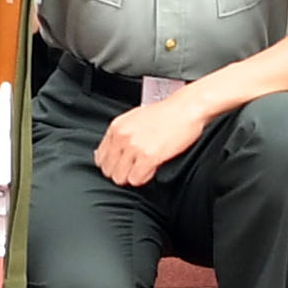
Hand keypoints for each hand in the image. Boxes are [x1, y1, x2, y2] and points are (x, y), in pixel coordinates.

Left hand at [94, 82, 208, 188]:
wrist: (187, 108)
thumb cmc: (165, 113)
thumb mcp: (135, 118)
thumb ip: (121, 134)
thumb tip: (110, 152)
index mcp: (116, 126)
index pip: (100, 157)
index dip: (111, 165)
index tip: (120, 166)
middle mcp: (122, 136)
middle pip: (108, 170)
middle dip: (120, 173)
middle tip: (133, 169)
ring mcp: (134, 147)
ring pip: (120, 178)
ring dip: (132, 177)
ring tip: (143, 169)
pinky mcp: (149, 156)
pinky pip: (136, 179)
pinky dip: (144, 178)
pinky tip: (151, 169)